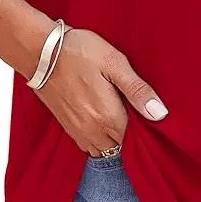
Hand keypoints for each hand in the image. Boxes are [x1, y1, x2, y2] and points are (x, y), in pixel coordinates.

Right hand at [32, 27, 167, 155]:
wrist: (40, 52)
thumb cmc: (79, 52)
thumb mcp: (115, 64)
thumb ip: (138, 91)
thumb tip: (160, 113)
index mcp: (109, 118)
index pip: (136, 140)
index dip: (146, 129)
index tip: (149, 115)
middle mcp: (93, 131)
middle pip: (121, 147)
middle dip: (130, 136)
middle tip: (134, 112)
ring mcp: (78, 132)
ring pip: (104, 149)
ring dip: (113, 139)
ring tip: (118, 116)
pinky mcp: (67, 127)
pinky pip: (88, 145)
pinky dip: (98, 139)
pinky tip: (101, 119)